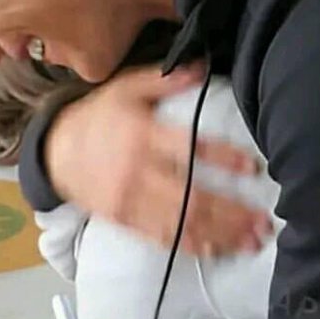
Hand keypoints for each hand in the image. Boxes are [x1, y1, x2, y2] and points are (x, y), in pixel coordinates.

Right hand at [45, 63, 272, 256]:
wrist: (54, 152)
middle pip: (192, 197)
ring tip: (253, 242)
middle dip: (232, 213)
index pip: (189, 148)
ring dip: (221, 235)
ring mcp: (132, 201)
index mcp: (142, 135)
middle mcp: (138, 172)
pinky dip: (193, 246)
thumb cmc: (98, 117)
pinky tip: (219, 251)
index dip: (223, 158)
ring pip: (182, 223)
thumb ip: (165, 80)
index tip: (253, 167)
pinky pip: (163, 238)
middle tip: (265, 222)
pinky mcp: (126, 221)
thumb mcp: (126, 89)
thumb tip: (202, 67)